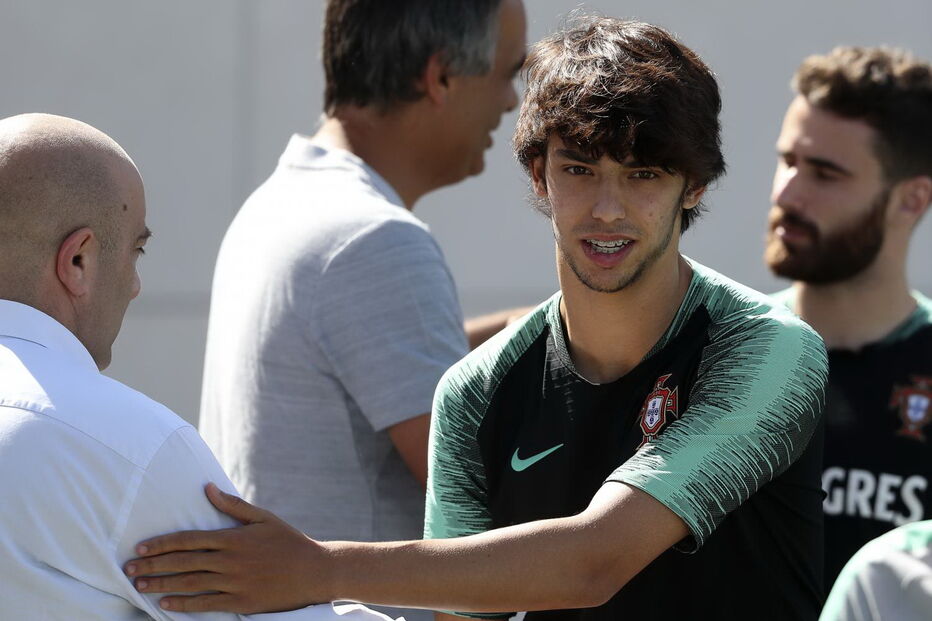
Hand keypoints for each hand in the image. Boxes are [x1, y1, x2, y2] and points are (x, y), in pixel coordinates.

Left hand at [124, 483, 326, 613]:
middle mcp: (231, 560)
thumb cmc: (289, 541)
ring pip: (190, 583)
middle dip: (153, 565)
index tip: (140, 547)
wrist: (316, 571)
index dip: (162, 543)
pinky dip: (183, 604)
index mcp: (234, 538)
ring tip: (140, 585)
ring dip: (162, 584)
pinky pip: (206, 604)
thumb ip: (233, 506)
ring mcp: (236, 582)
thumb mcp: (263, 518)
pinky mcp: (242, 602)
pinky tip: (166, 603)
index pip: (189, 539)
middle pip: (183, 562)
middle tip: (128, 568)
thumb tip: (208, 488)